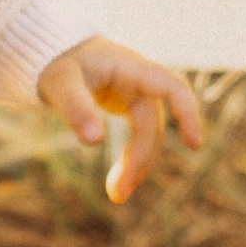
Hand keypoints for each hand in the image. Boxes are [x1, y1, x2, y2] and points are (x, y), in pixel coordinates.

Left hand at [38, 38, 205, 203]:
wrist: (52, 51)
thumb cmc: (56, 61)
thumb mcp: (59, 83)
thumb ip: (76, 108)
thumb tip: (95, 141)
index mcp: (130, 66)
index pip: (172, 86)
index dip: (187, 112)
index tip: (194, 145)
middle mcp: (139, 80)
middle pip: (151, 123)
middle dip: (140, 158)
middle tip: (118, 194)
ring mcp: (135, 93)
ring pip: (147, 133)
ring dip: (137, 163)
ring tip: (116, 194)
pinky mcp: (127, 105)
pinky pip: (139, 133)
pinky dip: (132, 156)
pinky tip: (122, 180)